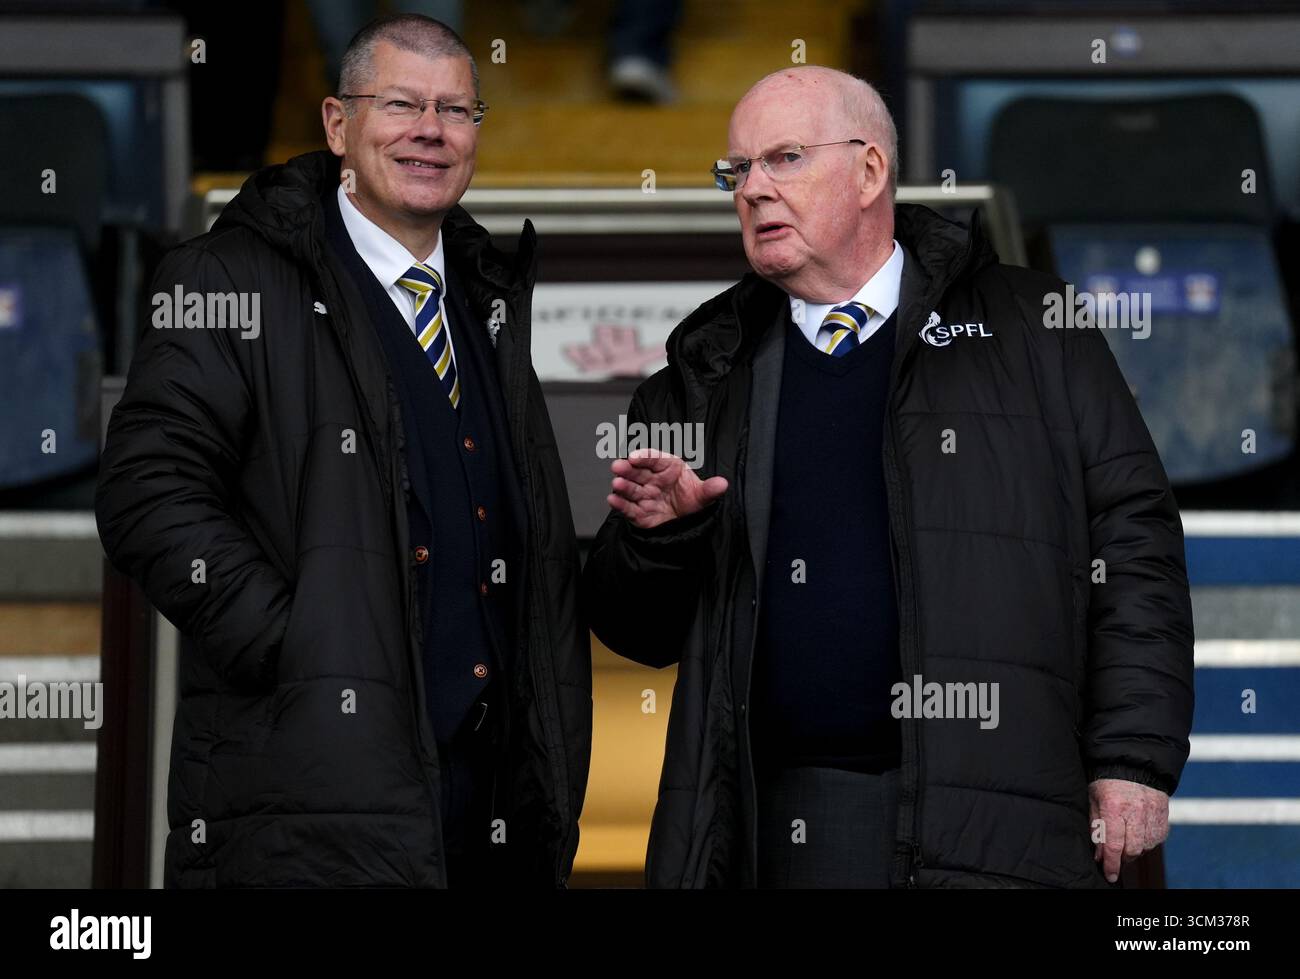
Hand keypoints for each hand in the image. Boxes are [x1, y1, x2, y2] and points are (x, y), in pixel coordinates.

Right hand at [606, 448, 728, 529]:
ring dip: (622, 485)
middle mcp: (653, 479)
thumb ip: (710, 490)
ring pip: (631, 488)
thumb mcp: (703, 496)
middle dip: (627, 469)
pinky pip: (628, 508)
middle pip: (638, 471)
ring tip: (617, 484)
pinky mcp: (639, 513)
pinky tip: (613, 499)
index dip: (644, 456)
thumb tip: (723, 484)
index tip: (634, 457)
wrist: (687, 524)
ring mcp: (645, 496)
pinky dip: (620, 504)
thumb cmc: (692, 502)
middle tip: (618, 466)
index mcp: (668, 467)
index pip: (655, 458)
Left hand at [1089, 778, 1169, 882]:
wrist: (1132, 763)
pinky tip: (1139, 834)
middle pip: (1132, 849)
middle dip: (1123, 858)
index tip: (1110, 874)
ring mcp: (1152, 813)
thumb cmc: (1108, 781)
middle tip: (1116, 855)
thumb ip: (1096, 827)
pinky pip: (1158, 838)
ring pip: (1146, 846)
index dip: (1111, 863)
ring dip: (1136, 850)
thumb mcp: (1094, 800)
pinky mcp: (1163, 813)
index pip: (1114, 844)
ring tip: (1127, 842)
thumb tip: (1099, 854)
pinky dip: (1148, 841)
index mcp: (1114, 807)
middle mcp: (1135, 811)